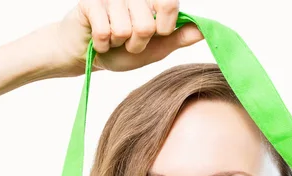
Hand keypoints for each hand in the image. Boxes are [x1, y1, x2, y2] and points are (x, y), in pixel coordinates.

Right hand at [49, 0, 203, 76]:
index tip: (154, 34)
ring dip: (118, 45)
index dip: (163, 28)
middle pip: (147, 25)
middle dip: (137, 44)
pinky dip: (102, 45)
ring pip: (125, 30)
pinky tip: (98, 40)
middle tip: (127, 42)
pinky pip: (105, 32)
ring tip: (112, 39)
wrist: (88, 55)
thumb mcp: (156, 47)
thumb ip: (178, 37)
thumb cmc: (121, 50)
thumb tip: (204, 30)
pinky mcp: (90, 2)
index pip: (170, 4)